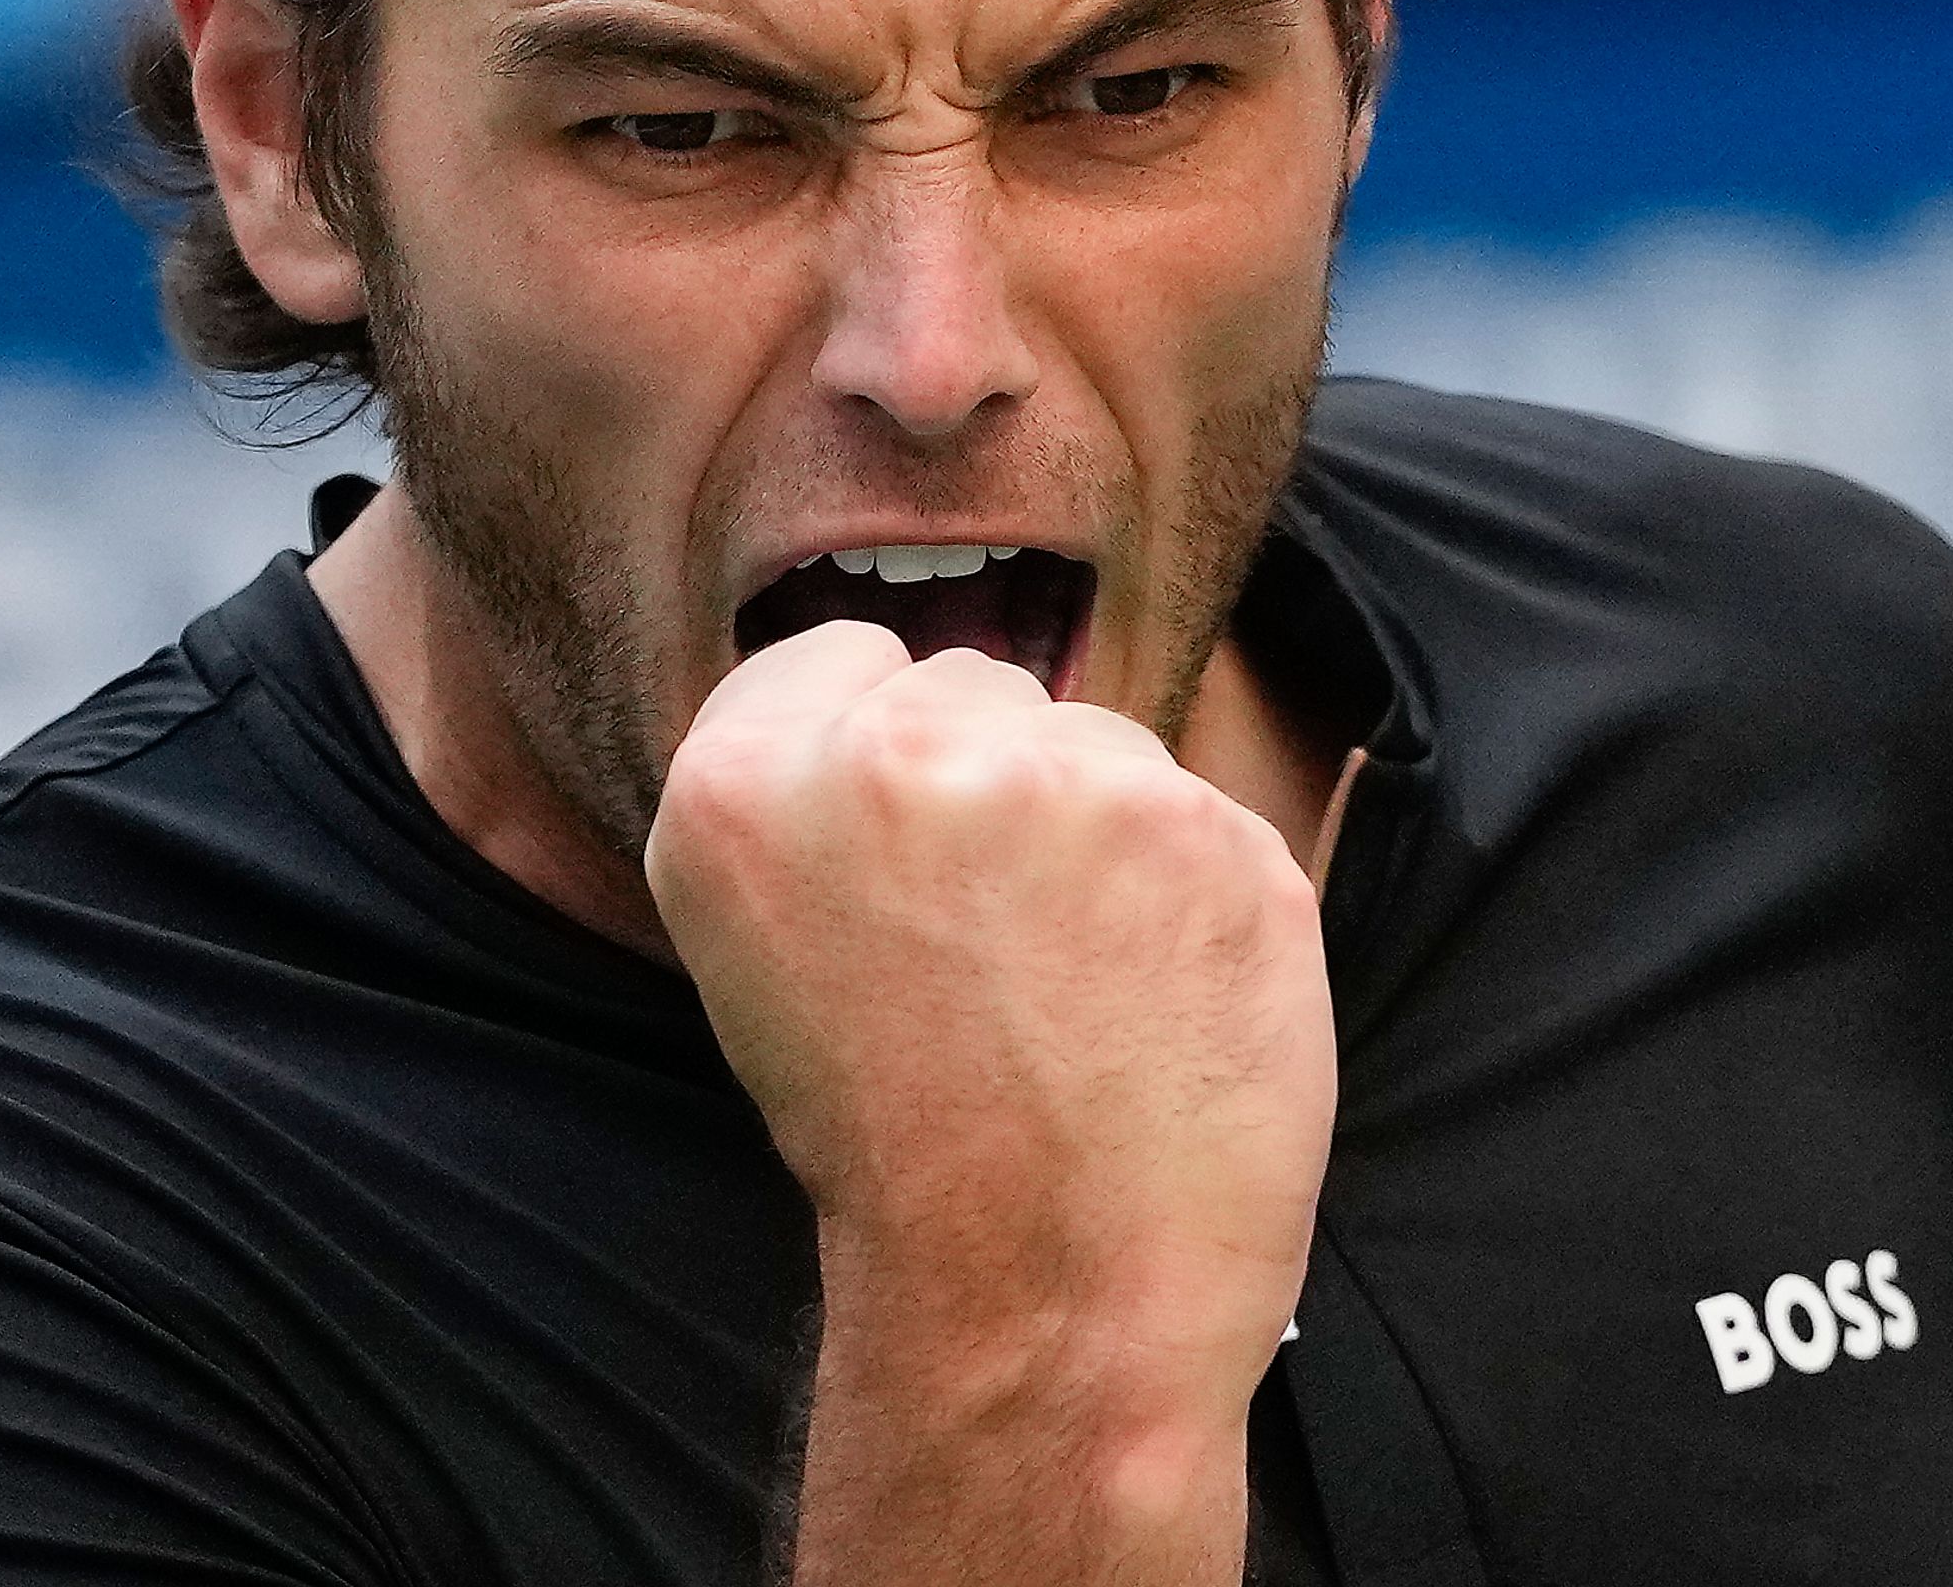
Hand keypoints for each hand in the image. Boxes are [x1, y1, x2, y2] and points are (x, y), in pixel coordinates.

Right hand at [645, 621, 1334, 1469]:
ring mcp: (1066, 781)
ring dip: (1102, 835)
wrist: (1045, 1296)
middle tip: (987, 946)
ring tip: (1077, 988)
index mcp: (742, 781)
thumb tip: (902, 705)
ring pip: (1098, 744)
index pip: (840, 656)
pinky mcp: (1211, 830)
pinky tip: (1160, 1002)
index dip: (876, 759)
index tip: (895, 859)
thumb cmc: (900, 1143)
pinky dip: (1197, 898)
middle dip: (994, 785)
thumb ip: (808, 800)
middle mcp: (894, 753)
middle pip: (977, 689)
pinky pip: (1205, 819)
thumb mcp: (757, 953)